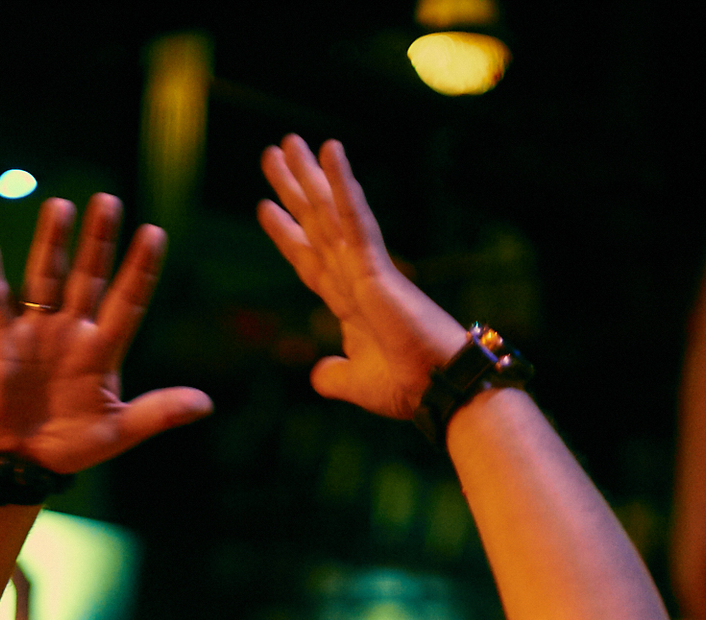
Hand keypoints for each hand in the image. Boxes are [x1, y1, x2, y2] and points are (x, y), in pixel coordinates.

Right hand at [0, 195, 212, 472]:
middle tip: (109, 201)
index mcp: (102, 350)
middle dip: (98, 241)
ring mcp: (36, 331)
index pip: (127, 302)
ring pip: (46, 278)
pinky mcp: (1, 341)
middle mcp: (72, 331)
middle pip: (88, 277)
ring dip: (53, 244)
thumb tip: (207, 404)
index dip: (141, 270)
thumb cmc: (71, 445)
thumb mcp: (118, 432)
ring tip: (61, 207)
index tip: (155, 234)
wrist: (21, 462)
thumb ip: (158, 413)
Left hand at [258, 137, 468, 419]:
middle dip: (294, 191)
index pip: (310, 261)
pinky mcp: (378, 268)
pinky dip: (343, 186)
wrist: (440, 391)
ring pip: (330, 215)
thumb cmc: (409, 388)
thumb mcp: (357, 383)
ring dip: (308, 178)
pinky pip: (356, 220)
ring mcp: (366, 270)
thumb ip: (335, 376)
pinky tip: (331, 151)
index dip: (287, 234)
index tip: (265, 207)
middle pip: (315, 226)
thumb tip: (316, 375)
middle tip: (272, 153)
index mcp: (350, 304)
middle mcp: (355, 279)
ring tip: (287, 142)